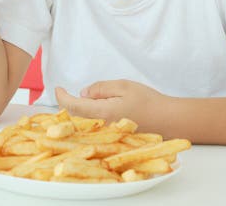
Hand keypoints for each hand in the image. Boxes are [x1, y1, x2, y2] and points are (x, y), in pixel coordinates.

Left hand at [54, 79, 168, 130]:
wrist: (167, 120)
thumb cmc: (148, 101)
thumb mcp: (124, 86)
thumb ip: (101, 88)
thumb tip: (83, 93)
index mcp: (102, 113)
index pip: (73, 106)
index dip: (62, 97)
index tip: (58, 87)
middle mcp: (101, 128)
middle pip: (74, 118)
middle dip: (67, 106)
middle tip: (64, 93)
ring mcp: (106, 137)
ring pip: (82, 126)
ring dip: (75, 114)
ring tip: (76, 102)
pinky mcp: (112, 140)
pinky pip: (92, 131)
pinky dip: (85, 122)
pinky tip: (89, 114)